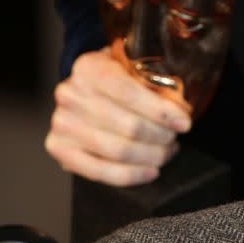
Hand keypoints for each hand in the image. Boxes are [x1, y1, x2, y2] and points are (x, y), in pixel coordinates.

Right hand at [45, 47, 191, 185]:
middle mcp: (70, 94)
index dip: (162, 112)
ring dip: (151, 156)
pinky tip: (151, 171)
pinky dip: (130, 175)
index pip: (130, 93)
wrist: (83, 89)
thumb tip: (181, 110)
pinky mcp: (59, 148)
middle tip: (175, 139)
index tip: (184, 123)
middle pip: (129, 127)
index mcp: (89, 68)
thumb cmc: (115, 77)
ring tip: (166, 152)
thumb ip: (152, 83)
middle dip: (161, 137)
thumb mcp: (131, 67)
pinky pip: (99, 172)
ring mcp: (61, 123)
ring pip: (118, 151)